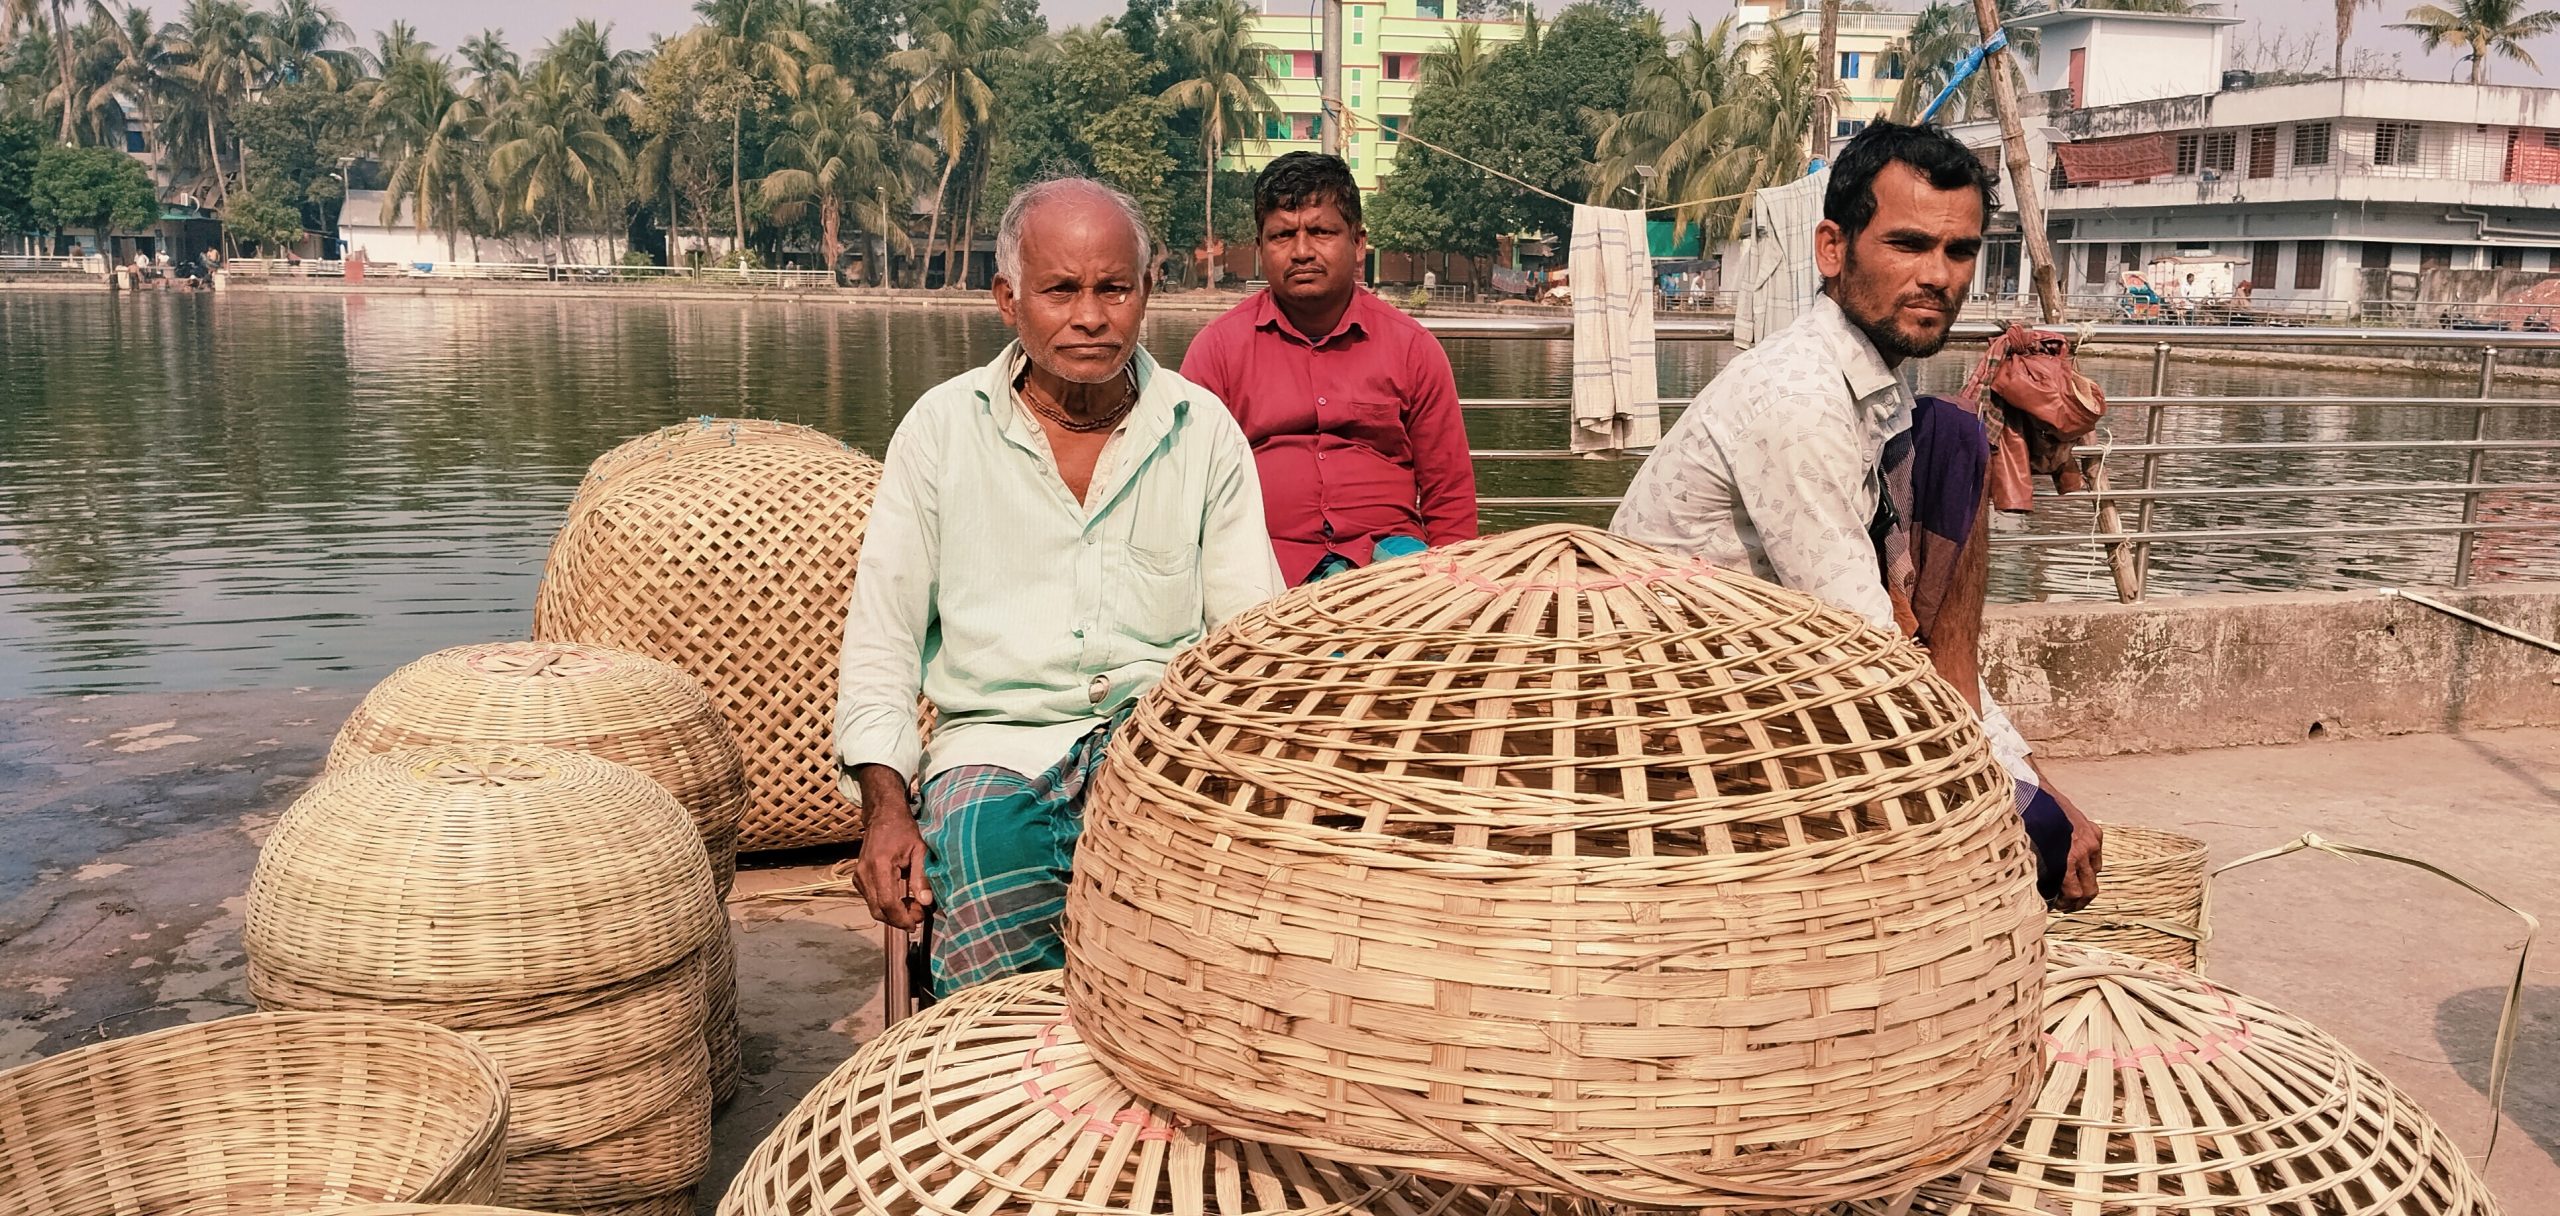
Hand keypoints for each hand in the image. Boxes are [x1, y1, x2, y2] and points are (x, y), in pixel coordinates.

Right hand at [851, 765, 932, 930]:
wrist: (883, 815)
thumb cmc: (904, 830)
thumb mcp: (919, 850)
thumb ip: (922, 877)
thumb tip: (926, 902)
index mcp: (879, 866)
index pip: (887, 903)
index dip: (902, 918)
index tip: (916, 923)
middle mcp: (864, 873)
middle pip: (878, 910)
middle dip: (898, 919)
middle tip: (918, 917)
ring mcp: (858, 876)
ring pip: (873, 907)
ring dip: (893, 914)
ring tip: (913, 908)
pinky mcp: (858, 878)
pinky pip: (871, 900)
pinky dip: (886, 905)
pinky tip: (902, 900)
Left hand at [2045, 780, 2104, 912]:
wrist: (2035, 795)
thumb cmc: (2028, 825)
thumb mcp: (2032, 853)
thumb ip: (2043, 874)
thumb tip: (2043, 894)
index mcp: (2066, 859)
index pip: (2075, 893)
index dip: (2067, 904)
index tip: (2058, 906)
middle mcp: (2082, 851)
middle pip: (2090, 889)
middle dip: (2079, 901)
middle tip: (2067, 905)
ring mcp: (2092, 841)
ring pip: (2095, 874)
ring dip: (2085, 883)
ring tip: (2071, 888)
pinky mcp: (2095, 832)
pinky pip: (2097, 858)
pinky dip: (2089, 865)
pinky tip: (2076, 867)